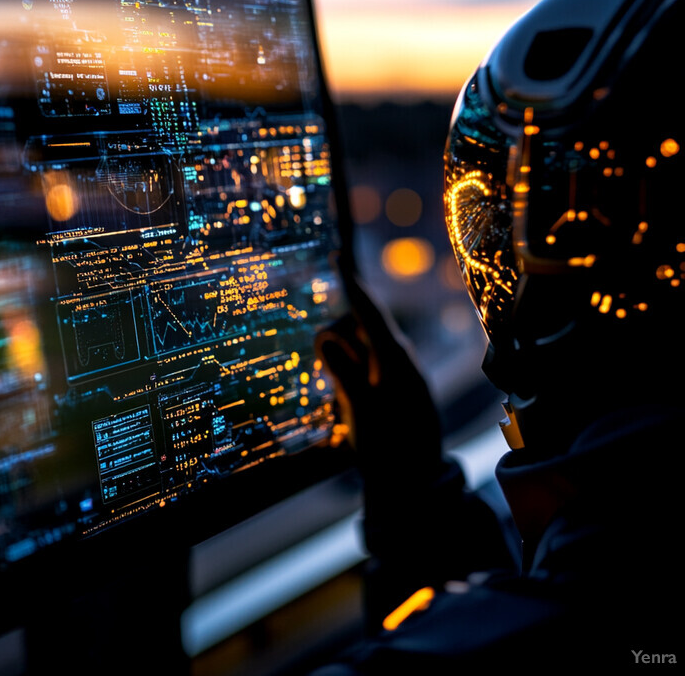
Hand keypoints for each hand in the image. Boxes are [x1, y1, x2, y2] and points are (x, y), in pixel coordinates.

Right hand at [316, 276, 442, 482]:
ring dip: (345, 364)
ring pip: (359, 350)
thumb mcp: (360, 409)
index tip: (336, 257)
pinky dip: (352, 376)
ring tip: (351, 403)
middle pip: (358, 328)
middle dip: (340, 343)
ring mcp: (396, 374)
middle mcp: (398, 359)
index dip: (351, 283)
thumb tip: (324, 336)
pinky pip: (364, 368)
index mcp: (395, 357)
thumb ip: (342, 371)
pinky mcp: (393, 388)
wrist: (416, 483)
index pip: (369, 311)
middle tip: (340, 385)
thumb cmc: (389, 447)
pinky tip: (353, 404)